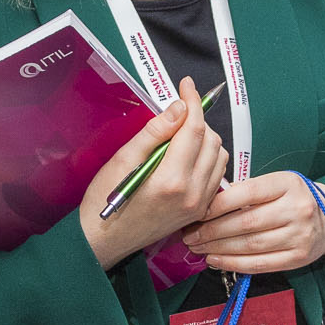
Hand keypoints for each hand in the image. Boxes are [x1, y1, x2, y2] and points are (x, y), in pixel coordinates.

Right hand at [80, 77, 226, 269]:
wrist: (105, 239)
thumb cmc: (106, 199)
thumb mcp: (123, 159)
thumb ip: (155, 132)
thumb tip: (179, 108)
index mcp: (172, 180)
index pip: (194, 130)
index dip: (193, 102)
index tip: (187, 85)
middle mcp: (193, 194)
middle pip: (212, 141)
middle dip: (198, 121)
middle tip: (176, 114)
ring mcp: (200, 205)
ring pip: (220, 157)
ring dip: (205, 139)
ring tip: (180, 136)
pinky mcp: (200, 211)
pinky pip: (216, 176)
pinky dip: (208, 159)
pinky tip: (187, 156)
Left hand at [182, 173, 324, 274]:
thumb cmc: (293, 199)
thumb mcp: (276, 184)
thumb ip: (247, 190)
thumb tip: (207, 203)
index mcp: (289, 184)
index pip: (248, 193)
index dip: (218, 204)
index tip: (197, 211)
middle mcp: (298, 209)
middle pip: (246, 222)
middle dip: (212, 230)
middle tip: (191, 234)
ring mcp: (300, 235)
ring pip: (250, 245)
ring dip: (218, 248)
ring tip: (199, 247)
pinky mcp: (298, 257)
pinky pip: (259, 264)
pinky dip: (233, 263)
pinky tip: (216, 259)